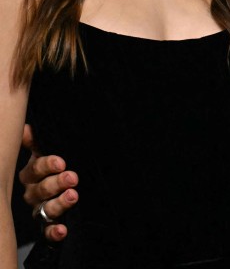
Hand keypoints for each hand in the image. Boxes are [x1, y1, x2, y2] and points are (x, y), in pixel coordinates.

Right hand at [18, 124, 78, 241]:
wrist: (68, 183)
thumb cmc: (55, 164)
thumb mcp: (46, 150)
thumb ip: (37, 141)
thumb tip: (26, 128)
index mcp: (32, 174)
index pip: (35, 169)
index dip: (47, 165)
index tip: (61, 162)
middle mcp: (33, 193)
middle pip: (41, 189)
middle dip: (57, 183)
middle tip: (72, 177)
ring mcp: (40, 209)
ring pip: (45, 210)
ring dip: (59, 204)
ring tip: (73, 196)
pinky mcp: (49, 224)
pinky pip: (48, 231)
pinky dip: (54, 232)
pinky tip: (63, 230)